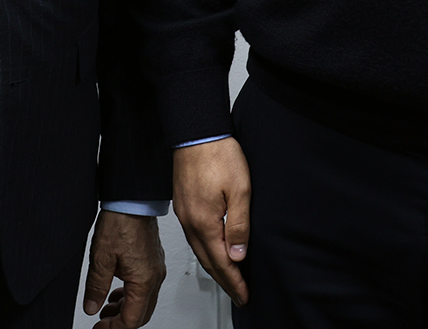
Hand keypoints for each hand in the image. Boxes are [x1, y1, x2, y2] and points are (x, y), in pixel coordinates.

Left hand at [82, 210, 166, 326]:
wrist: (132, 200)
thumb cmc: (121, 223)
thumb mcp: (101, 258)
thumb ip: (96, 287)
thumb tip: (92, 307)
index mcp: (143, 281)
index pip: (131, 319)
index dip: (113, 328)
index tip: (99, 328)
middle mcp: (154, 277)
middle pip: (141, 314)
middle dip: (121, 322)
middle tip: (102, 322)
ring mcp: (156, 269)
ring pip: (145, 302)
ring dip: (126, 309)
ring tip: (106, 307)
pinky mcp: (154, 261)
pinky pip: (146, 287)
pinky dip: (131, 295)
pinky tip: (117, 290)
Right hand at [171, 137, 250, 304]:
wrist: (197, 133)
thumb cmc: (218, 155)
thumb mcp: (240, 191)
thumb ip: (239, 226)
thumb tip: (238, 255)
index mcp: (204, 222)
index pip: (221, 262)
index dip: (234, 282)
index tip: (244, 295)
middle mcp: (190, 222)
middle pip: (208, 261)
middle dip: (224, 281)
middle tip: (238, 294)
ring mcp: (185, 214)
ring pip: (199, 250)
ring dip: (214, 267)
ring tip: (229, 278)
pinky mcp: (183, 205)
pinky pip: (194, 237)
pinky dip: (205, 250)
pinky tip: (213, 250)